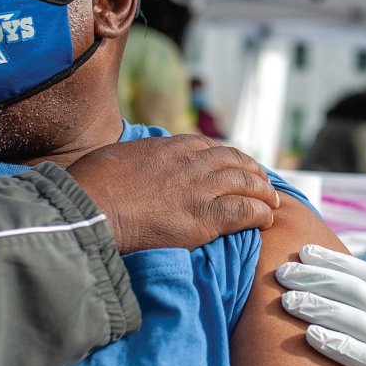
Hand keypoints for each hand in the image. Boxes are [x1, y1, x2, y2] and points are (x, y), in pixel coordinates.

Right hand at [67, 134, 278, 253]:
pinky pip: (244, 211)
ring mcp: (200, 188)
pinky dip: (260, 213)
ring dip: (263, 191)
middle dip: (253, 170)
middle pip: (234, 161)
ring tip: (273, 201)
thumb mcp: (117, 156)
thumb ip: (137, 159)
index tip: (233, 165)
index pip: (208, 147)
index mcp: (169, 147)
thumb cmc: (93, 184)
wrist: (92, 205)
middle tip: (263, 182)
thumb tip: (131, 165)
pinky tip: (267, 218)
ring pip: (245, 183)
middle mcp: (190, 163)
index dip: (227, 157)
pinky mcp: (204, 217)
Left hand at [276, 245, 365, 365]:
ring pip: (351, 317)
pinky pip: (359, 354)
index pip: (361, 271)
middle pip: (351, 288)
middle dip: (314, 278)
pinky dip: (334, 342)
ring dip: (315, 306)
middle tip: (283, 273)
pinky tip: (310, 336)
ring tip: (287, 301)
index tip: (303, 251)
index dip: (331, 259)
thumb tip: (330, 278)